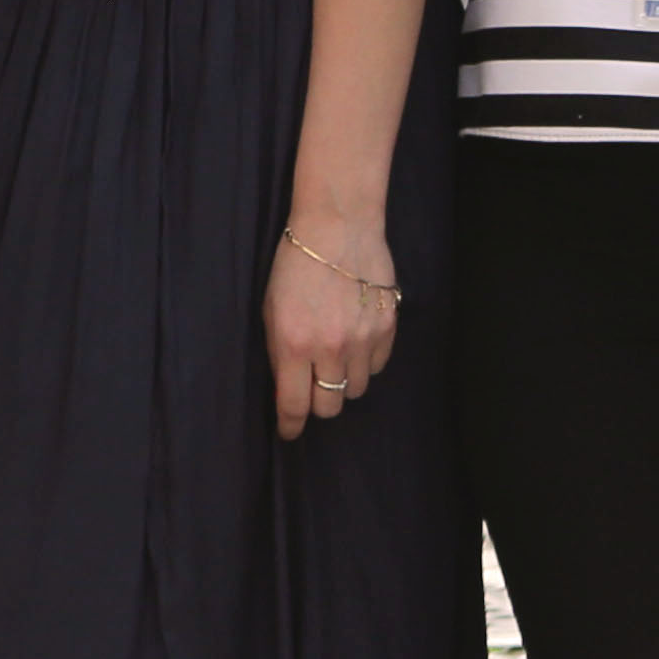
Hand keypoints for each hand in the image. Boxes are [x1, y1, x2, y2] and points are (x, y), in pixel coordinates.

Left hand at [270, 216, 400, 442]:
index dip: (290, 425)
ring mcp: (362, 339)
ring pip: (356, 390)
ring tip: (335, 358)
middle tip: (312, 388)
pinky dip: (365, 363)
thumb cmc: (295, 265)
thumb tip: (287, 389)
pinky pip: (376, 367)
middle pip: (329, 406)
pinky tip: (355, 342)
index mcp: (293, 344)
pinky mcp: (386, 328)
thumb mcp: (271, 310)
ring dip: (343, 382)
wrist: (337, 228)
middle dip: (318, 403)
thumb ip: (279, 353)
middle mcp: (329, 347)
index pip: (294, 405)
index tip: (288, 431)